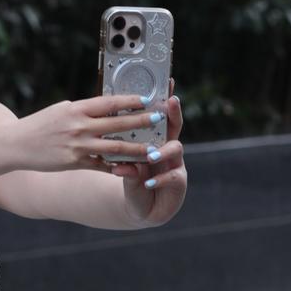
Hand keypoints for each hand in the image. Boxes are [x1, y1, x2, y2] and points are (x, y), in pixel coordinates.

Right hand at [14, 92, 168, 172]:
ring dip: (137, 149)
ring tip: (154, 150)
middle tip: (160, 119)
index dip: (130, 101)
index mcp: (76, 109)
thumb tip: (108, 107)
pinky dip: (117, 166)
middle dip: (142, 121)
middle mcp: (79, 126)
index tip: (148, 99)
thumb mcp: (62, 110)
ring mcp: (78, 146)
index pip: (109, 102)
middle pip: (117, 123)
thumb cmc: (40, 125)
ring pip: (114, 147)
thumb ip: (84, 110)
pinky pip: (101, 165)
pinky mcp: (75, 163)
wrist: (15, 145)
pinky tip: (131, 168)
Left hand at [109, 79, 185, 223]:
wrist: (141, 208)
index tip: (166, 82)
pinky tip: (148, 182)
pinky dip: (159, 179)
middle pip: (175, 126)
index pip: (159, 116)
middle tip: (170, 103)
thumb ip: (120, 154)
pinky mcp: (178, 182)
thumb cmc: (133, 180)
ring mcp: (176, 164)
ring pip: (176, 149)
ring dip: (162, 150)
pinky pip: (172, 177)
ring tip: (150, 155)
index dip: (164, 99)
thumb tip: (111, 143)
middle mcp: (168, 148)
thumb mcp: (123, 165)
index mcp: (155, 139)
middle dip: (174, 113)